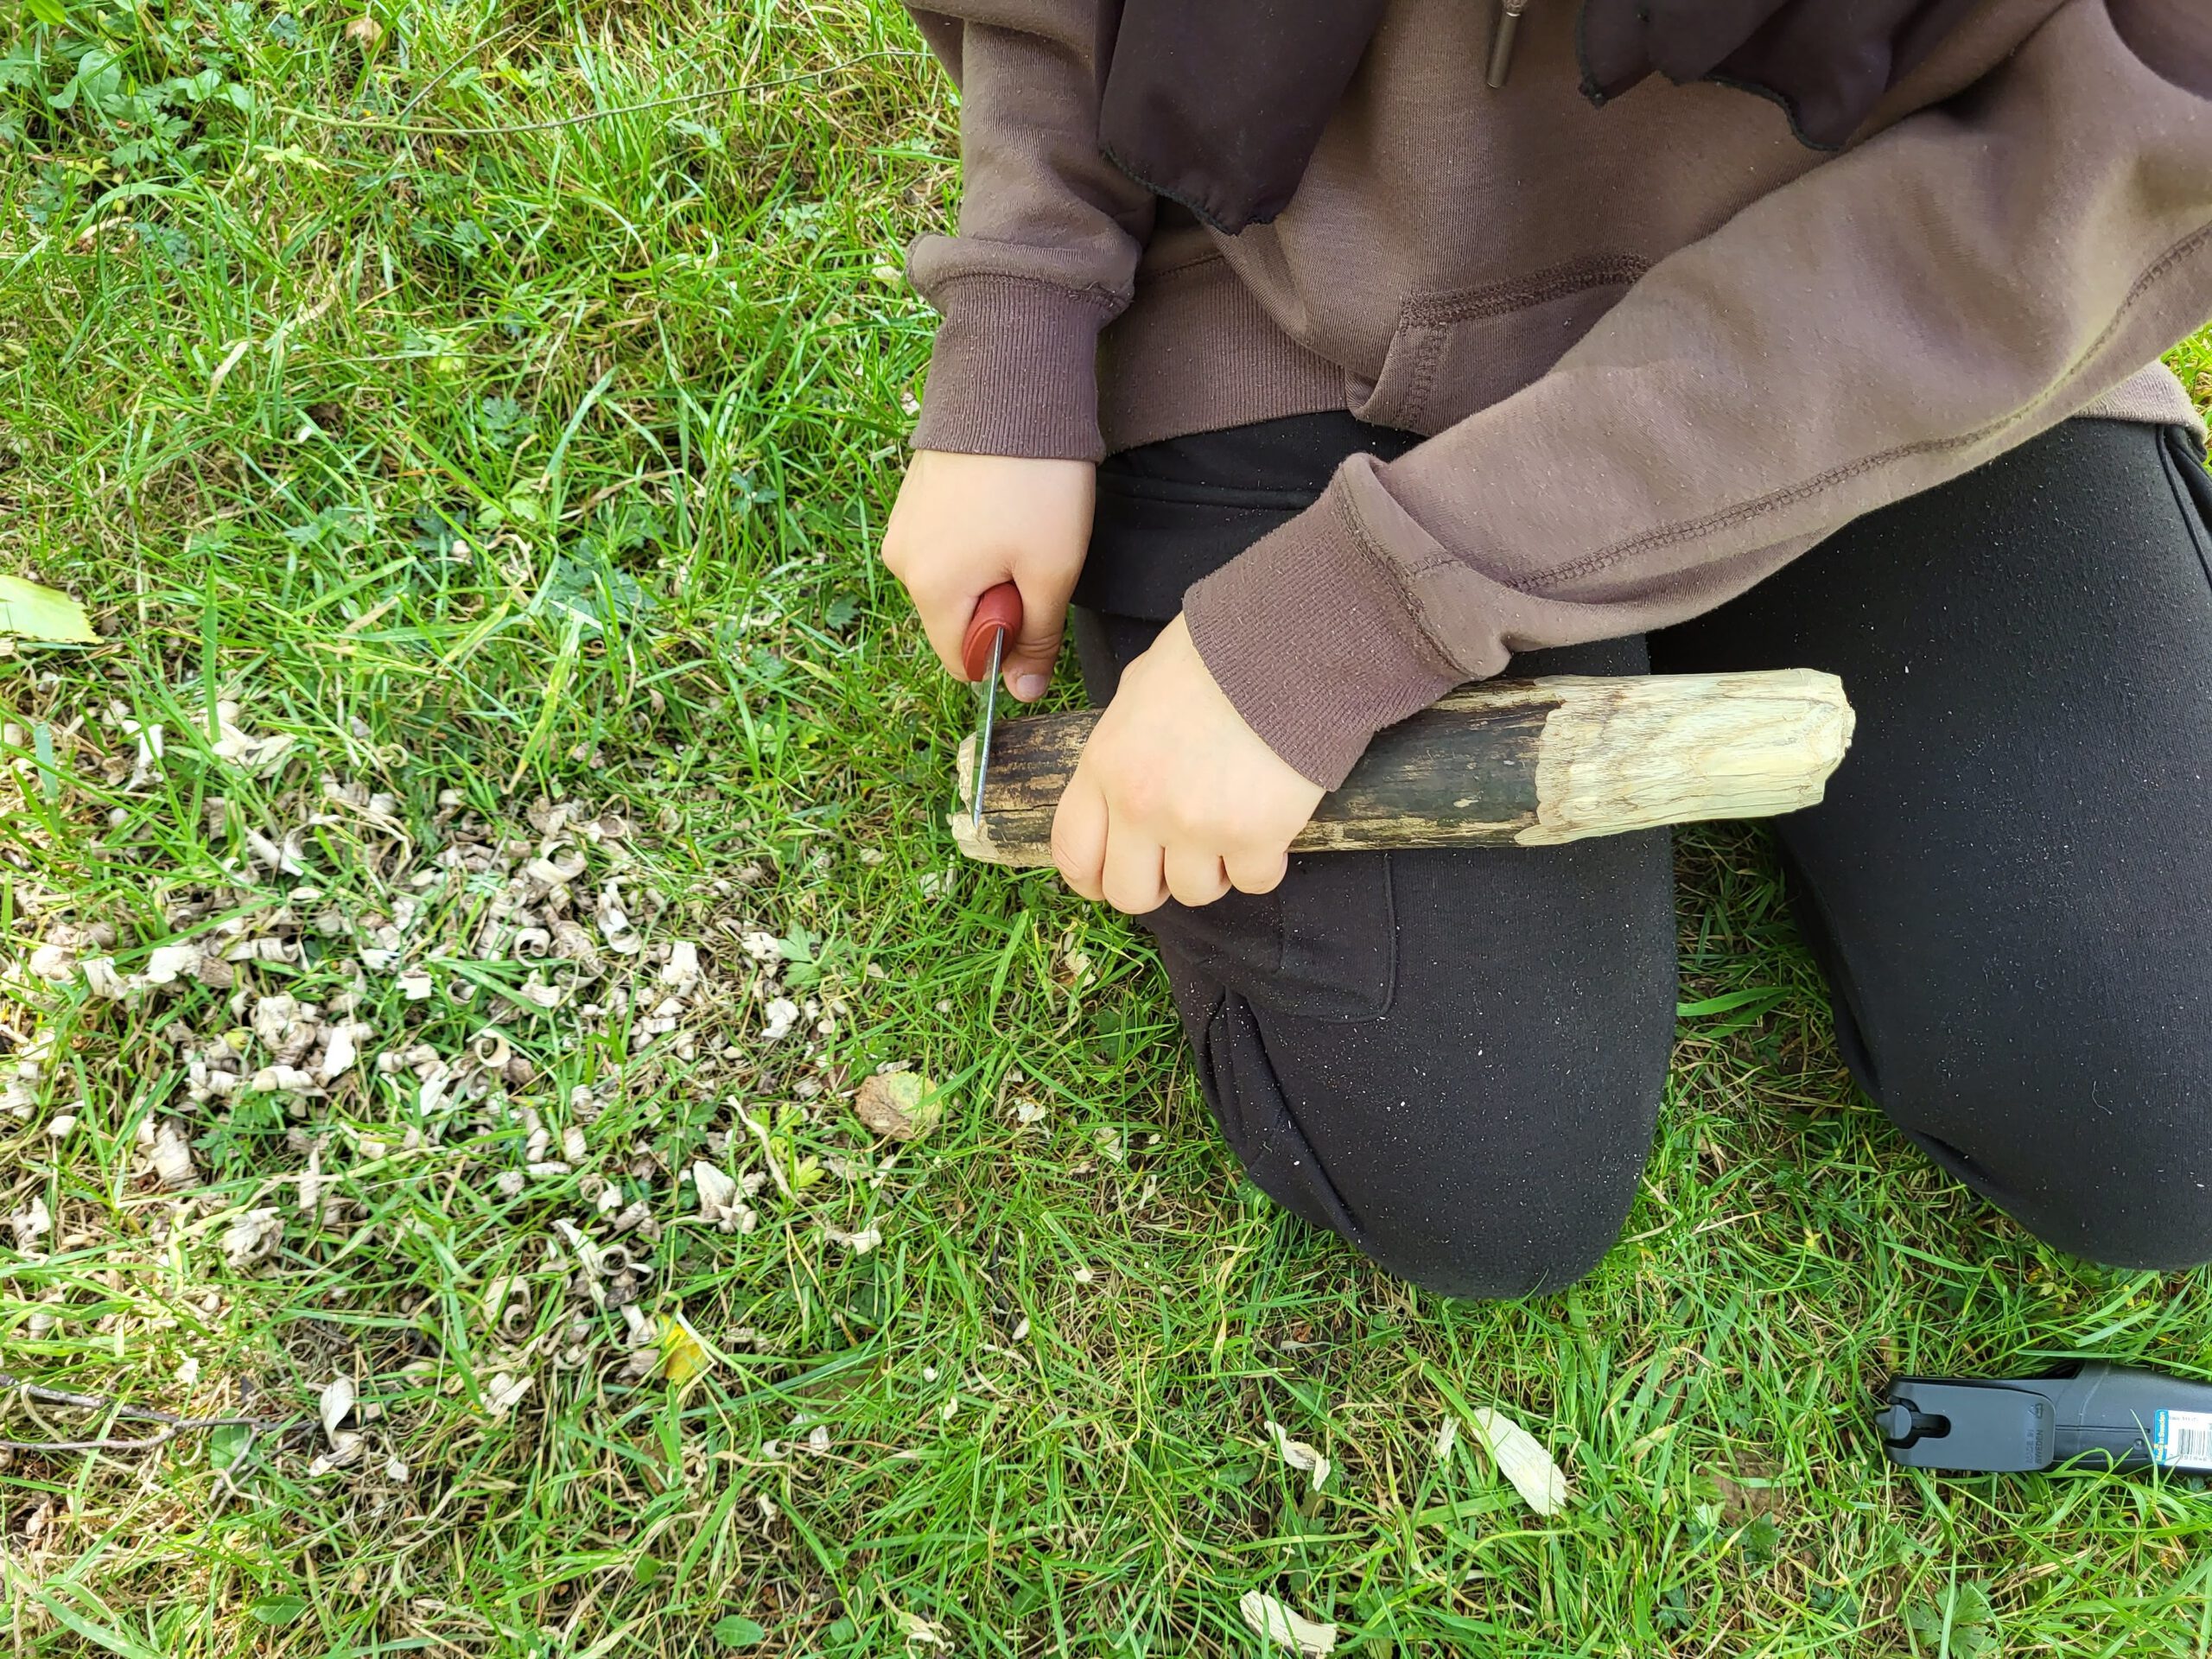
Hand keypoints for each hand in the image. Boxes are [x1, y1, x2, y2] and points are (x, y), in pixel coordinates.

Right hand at [881, 449, 1092, 698]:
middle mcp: (902, 564)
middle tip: (1034, 553)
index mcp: (932, 590)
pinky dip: (975, 540)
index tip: (1035, 601)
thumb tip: (1024, 693)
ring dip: (988, 570)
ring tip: (1018, 521)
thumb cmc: (1037, 485)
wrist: (1011, 387)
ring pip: (952, 582)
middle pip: (956, 620)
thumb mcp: (1052, 572)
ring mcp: (903, 528)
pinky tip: (1002, 503)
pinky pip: (944, 546)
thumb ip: (1036, 640)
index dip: (1006, 647)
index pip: (962, 663)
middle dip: (998, 603)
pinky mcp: (911, 500)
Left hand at [1053, 614, 1325, 912]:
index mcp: (1106, 765)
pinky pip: (1253, 882)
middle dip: (1155, 884)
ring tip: (1232, 829)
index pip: (1073, 852)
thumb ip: (1122, 745)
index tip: (1110, 878)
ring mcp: (1196, 826)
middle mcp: (1141, 804)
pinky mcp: (1255, 837)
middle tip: (1180, 860)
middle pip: (1129, 893)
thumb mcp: (1140, 689)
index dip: (1091, 878)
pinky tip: (1270, 827)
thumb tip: (1121, 778)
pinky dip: (1263, 863)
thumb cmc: (1216, 655)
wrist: (1287, 645)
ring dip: (1214, 870)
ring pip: (1194, 893)